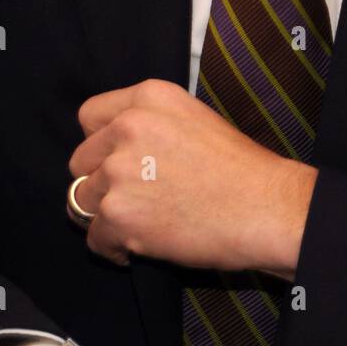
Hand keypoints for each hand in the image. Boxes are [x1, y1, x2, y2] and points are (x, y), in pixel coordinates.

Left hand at [67, 78, 317, 275]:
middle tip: (132, 199)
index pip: (89, 116)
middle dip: (100, 182)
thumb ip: (149, 125)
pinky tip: (142, 245)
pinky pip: (94, 238)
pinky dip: (115, 248)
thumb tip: (113, 150)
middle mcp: (127, 127)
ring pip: (81, 200)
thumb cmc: (240, 169)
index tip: (116, 161)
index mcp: (148, 97)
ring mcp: (119, 171)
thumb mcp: (194, 119)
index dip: (100, 143)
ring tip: (138, 224)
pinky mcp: (118, 214)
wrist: (266, 207)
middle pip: (80, 161)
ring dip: (105, 216)